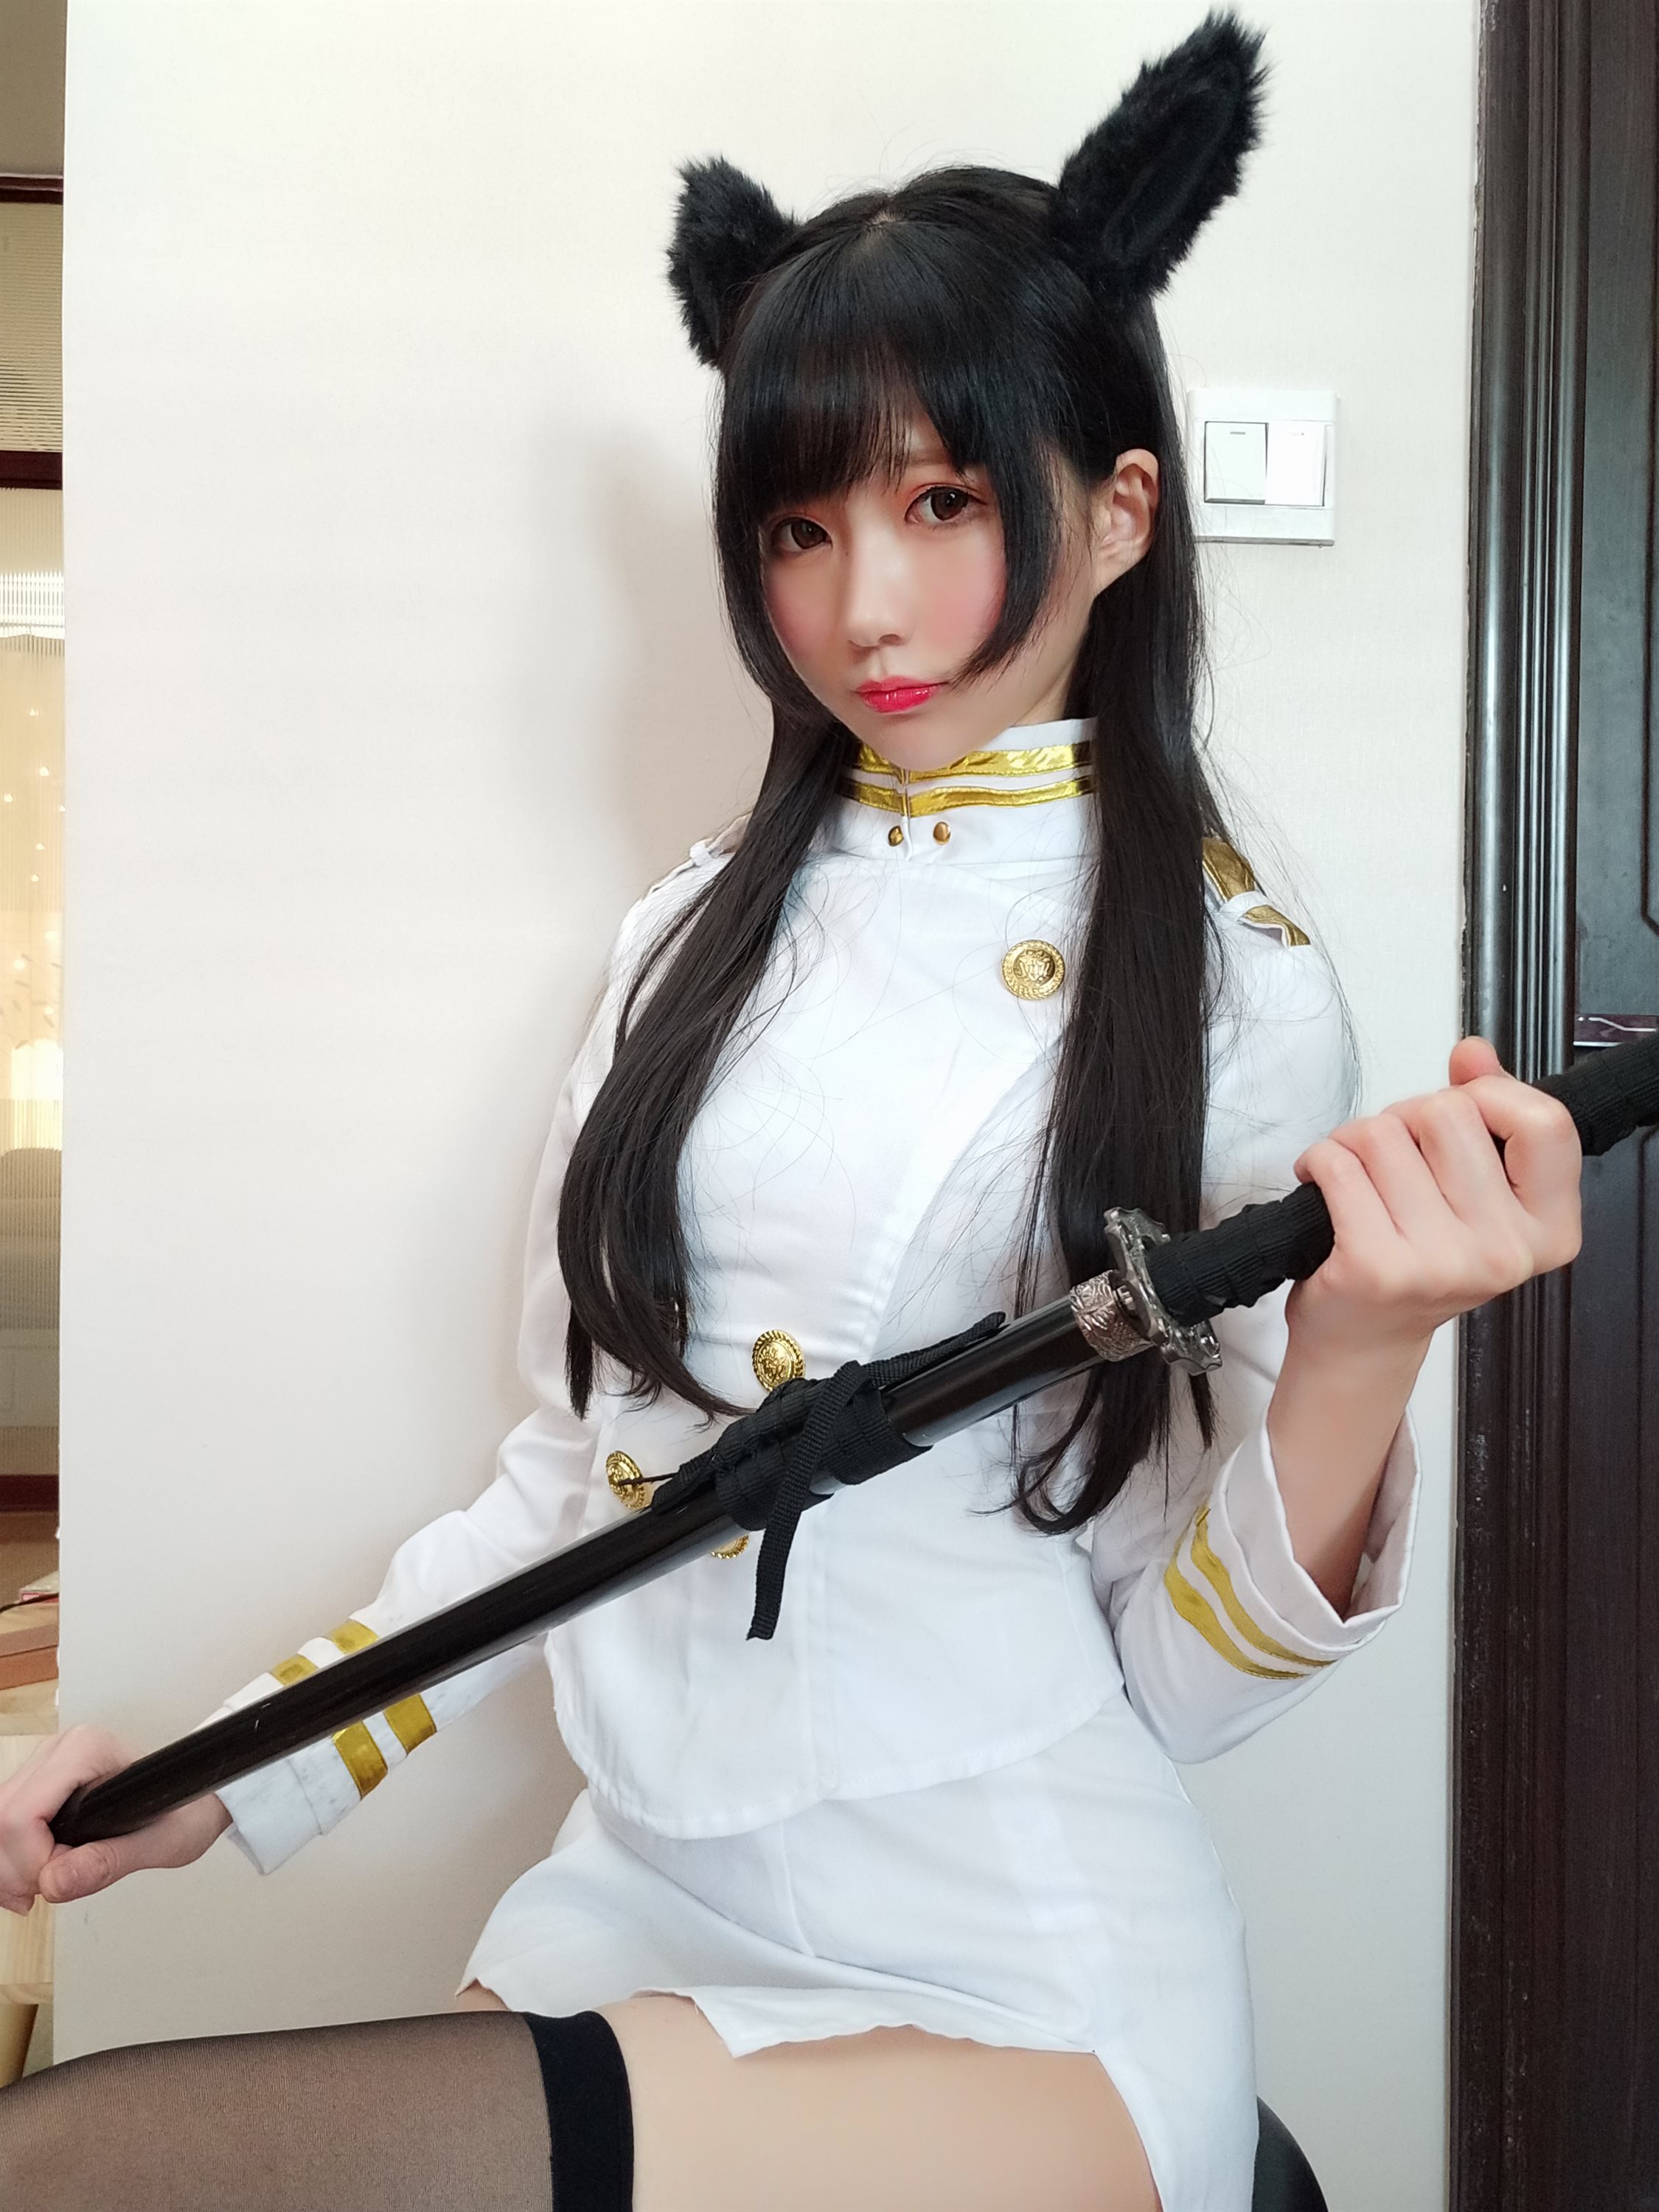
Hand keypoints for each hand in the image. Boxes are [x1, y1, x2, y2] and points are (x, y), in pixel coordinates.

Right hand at [0, 1725, 230, 1914]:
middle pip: (1, 1817)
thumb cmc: (184, 1811)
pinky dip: (9, 1859)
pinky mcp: (38, 1786)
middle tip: (44, 1893)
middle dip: (14, 1868)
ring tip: (40, 1889)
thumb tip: (53, 1883)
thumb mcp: (160, 1843)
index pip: (22, 1814)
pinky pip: (3, 1824)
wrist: (195, 1801)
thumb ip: (108, 1862)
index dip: (30, 1861)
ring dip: (7, 1866)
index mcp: (87, 1750)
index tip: (55, 1884)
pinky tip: (31, 1878)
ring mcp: (45, 1766)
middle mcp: (60, 1751)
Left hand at [1287, 1035, 1582, 1366]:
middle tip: (1395, 1159)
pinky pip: (1338, 1164)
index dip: (1492, 1094)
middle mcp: (1504, 1251)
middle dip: (1406, 1118)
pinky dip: (1320, 1161)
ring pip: (1383, 1133)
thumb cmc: (1418, 1259)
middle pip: (1448, 1113)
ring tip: (1359, 1179)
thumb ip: (1484, 1114)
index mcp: (1547, 1228)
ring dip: (1355, 1141)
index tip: (1462, 1106)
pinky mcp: (1375, 1266)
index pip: (1545, 1122)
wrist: (1365, 1339)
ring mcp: (1440, 1263)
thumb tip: (1473, 1053)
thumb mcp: (1473, 1191)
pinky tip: (1326, 1189)